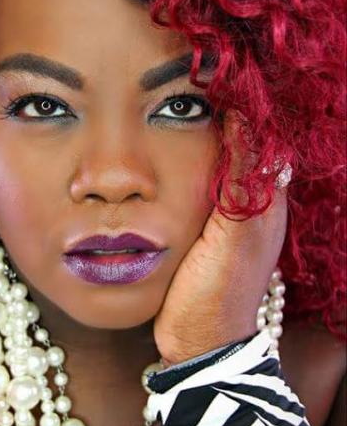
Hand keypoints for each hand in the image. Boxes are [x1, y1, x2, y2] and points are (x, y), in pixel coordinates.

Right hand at [153, 109, 288, 365]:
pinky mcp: (201, 229)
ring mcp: (226, 218)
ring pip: (216, 166)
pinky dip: (184, 166)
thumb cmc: (217, 292)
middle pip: (239, 150)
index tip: (213, 83)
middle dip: (219, 119)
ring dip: (198, 141)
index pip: (262, 142)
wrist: (197, 342)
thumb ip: (239, 183)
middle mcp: (251, 206)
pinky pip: (197, 185)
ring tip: (170, 112)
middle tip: (186, 89)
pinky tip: (159, 156)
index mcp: (266, 203)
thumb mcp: (233, 236)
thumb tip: (243, 123)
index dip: (242, 111)